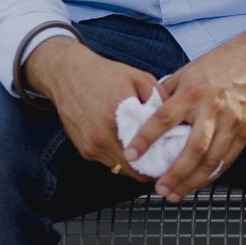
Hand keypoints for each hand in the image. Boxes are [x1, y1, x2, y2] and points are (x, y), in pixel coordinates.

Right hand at [24, 36, 157, 175]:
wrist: (67, 73)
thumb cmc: (104, 74)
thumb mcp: (140, 78)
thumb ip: (160, 99)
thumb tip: (177, 119)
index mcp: (118, 121)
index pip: (146, 158)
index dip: (161, 163)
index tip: (171, 160)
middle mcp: (101, 138)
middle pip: (133, 170)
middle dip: (149, 168)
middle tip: (163, 162)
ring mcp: (90, 146)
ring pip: (120, 169)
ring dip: (134, 165)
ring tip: (148, 155)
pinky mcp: (83, 149)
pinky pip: (107, 161)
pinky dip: (119, 158)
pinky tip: (128, 147)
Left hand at [129, 30, 245, 202]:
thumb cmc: (215, 67)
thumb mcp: (185, 73)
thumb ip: (166, 96)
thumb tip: (144, 116)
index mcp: (192, 92)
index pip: (164, 119)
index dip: (145, 138)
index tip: (131, 155)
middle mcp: (212, 109)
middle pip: (193, 148)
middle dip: (175, 173)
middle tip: (159, 189)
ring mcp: (232, 122)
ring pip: (212, 160)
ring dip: (192, 181)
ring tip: (175, 194)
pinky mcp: (245, 132)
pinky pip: (226, 160)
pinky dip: (210, 176)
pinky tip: (196, 184)